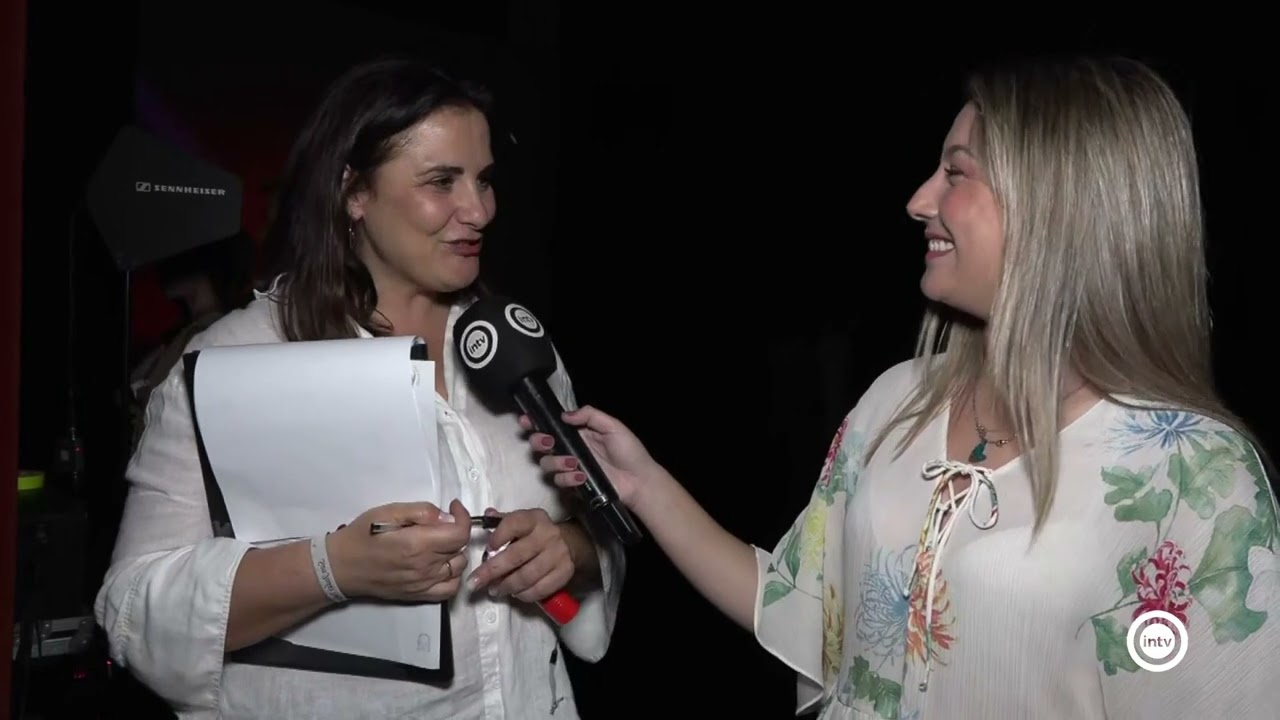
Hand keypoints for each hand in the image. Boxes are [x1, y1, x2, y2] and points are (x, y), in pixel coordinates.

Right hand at [327, 499, 471, 602]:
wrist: (342, 566)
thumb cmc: (362, 535)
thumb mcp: (388, 511)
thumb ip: (421, 511)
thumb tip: (446, 517)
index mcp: (419, 544)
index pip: (460, 533)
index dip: (463, 517)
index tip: (453, 507)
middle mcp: (425, 567)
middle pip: (459, 548)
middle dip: (454, 531)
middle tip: (438, 524)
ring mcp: (423, 584)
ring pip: (458, 567)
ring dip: (455, 552)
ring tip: (439, 544)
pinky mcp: (419, 595)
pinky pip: (450, 589)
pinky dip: (453, 576)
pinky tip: (443, 566)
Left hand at [466, 508, 574, 602]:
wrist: (569, 543)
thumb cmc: (536, 533)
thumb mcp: (522, 521)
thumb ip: (503, 521)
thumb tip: (486, 515)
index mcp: (533, 519)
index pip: (513, 524)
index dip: (497, 537)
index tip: (485, 551)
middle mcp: (547, 535)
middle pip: (516, 556)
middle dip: (492, 571)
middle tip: (475, 583)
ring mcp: (558, 555)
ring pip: (527, 576)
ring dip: (507, 586)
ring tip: (494, 590)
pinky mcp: (564, 573)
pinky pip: (540, 589)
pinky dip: (524, 595)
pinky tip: (514, 594)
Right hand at [519, 405, 659, 509]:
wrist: (640, 480)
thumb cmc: (629, 451)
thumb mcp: (613, 426)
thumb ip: (590, 416)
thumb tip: (565, 415)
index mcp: (578, 433)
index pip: (552, 426)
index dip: (535, 422)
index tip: (526, 420)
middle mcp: (570, 449)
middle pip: (541, 445)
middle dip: (538, 442)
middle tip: (548, 442)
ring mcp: (571, 468)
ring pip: (547, 464)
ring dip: (556, 462)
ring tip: (574, 462)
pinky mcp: (574, 485)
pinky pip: (559, 482)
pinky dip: (567, 478)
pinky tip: (582, 476)